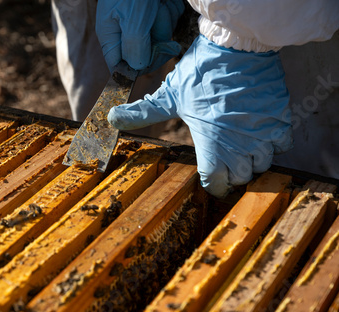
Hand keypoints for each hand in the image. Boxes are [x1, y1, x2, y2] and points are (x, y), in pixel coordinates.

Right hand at [95, 0, 183, 72]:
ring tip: (156, 4)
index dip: (132, 71)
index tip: (146, 68)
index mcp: (111, 37)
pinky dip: (169, 10)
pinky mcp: (157, 11)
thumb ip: (135, 50)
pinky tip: (162, 1)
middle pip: (144, 55)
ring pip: (160, 37)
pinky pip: (168, 20)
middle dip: (154, 39)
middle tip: (153, 20)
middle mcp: (126, 31)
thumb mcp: (132, 23)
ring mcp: (143, 21)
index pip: (119, 67)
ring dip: (163, 20)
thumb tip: (138, 68)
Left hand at [108, 35, 292, 196]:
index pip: (216, 183)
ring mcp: (262, 134)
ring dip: (252, 159)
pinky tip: (258, 131)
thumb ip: (142, 113)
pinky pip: (281, 145)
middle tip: (223, 157)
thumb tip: (111, 119)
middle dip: (231, 172)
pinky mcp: (279, 119)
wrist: (236, 46)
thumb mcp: (167, 95)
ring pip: (262, 164)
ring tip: (240, 145)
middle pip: (240, 177)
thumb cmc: (200, 73)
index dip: (212, 184)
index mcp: (211, 145)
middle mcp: (239, 146)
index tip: (210, 178)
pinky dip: (272, 142)